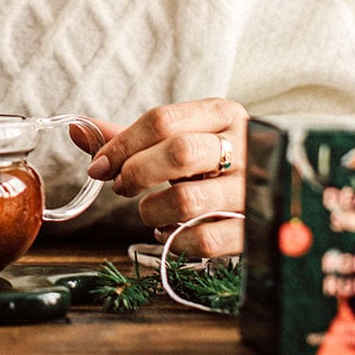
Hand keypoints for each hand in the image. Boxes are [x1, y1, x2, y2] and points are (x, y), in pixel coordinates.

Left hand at [76, 98, 246, 257]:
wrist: (278, 189)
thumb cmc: (211, 161)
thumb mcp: (177, 139)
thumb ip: (128, 137)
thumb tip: (76, 129)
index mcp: (221, 114)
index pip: (162, 120)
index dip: (122, 144)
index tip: (99, 166)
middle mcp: (244, 145)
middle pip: (178, 152)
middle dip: (137, 173)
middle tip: (121, 187)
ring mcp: (255, 188)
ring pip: (187, 200)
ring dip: (152, 210)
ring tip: (150, 211)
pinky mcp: (256, 228)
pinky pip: (206, 240)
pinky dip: (176, 240)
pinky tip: (170, 233)